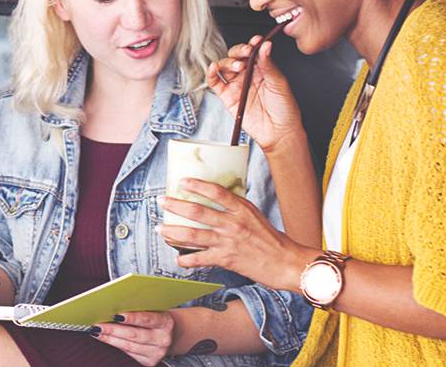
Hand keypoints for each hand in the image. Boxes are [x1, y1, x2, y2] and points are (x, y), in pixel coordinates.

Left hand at [92, 312, 173, 365]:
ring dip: (110, 339)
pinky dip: (115, 345)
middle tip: (99, 325)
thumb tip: (115, 304)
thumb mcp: (154, 309)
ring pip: (129, 346)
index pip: (147, 319)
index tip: (116, 315)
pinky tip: (106, 339)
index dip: (132, 318)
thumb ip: (139, 306)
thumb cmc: (156, 318)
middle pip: (135, 335)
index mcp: (166, 322)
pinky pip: (129, 354)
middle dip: (114, 330)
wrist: (170, 335)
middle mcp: (163, 339)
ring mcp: (156, 353)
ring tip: (97, 332)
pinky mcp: (149, 362)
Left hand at [157, 179, 314, 291]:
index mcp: (242, 209)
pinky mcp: (227, 259)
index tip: (182, 181)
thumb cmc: (271, 239)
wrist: (286, 263)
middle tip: (161, 201)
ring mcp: (229, 242)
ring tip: (160, 229)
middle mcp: (233, 223)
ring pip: (194, 235)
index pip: (216, 192)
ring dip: (174, 232)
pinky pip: (201, 259)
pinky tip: (178, 260)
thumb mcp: (255, 215)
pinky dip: (187, 260)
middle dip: (176, 206)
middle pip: (198, 212)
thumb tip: (216, 199)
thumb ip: (235, 207)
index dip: (197, 185)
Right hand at [207, 37, 302, 151]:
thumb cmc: (284, 109)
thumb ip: (268, 64)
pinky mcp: (227, 97)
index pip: (252, 51)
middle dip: (238, 51)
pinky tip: (214, 68)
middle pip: (235, 56)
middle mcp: (247, 75)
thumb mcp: (279, 83)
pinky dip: (211, 74)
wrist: (279, 131)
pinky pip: (215, 83)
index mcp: (261, 69)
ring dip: (228, 62)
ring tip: (238, 66)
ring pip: (224, 66)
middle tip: (246, 53)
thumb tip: (265, 46)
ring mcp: (236, 85)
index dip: (252, 44)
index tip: (256, 41)